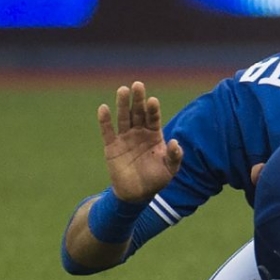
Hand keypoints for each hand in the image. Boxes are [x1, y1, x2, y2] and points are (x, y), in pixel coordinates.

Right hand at [97, 81, 183, 202]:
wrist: (137, 194)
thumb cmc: (156, 180)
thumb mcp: (170, 169)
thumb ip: (174, 156)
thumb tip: (175, 143)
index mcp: (154, 135)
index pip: (153, 118)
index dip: (153, 110)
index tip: (153, 101)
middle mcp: (139, 133)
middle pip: (138, 113)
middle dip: (138, 100)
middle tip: (138, 85)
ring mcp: (125, 138)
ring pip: (123, 118)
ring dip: (123, 104)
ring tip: (123, 90)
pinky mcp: (112, 147)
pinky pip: (108, 132)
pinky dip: (105, 121)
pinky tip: (103, 108)